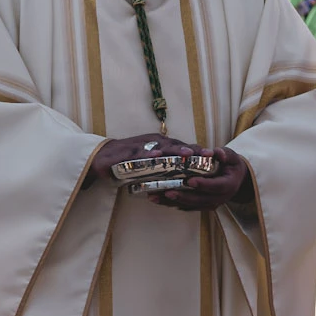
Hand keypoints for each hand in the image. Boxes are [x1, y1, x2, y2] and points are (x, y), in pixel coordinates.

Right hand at [87, 134, 202, 188]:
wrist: (102, 157)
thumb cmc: (128, 160)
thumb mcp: (150, 162)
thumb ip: (165, 165)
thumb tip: (183, 174)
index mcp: (162, 144)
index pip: (183, 148)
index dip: (198, 152)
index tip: (213, 157)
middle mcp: (155, 142)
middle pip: (178, 145)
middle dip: (193, 150)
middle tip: (209, 155)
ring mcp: (143, 146)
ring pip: (163, 147)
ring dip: (176, 150)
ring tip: (189, 155)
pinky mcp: (131, 152)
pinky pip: (142, 154)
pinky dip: (150, 155)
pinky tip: (158, 157)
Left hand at [149, 146, 251, 212]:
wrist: (236, 180)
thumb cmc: (231, 165)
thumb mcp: (232, 157)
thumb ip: (225, 154)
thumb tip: (216, 153)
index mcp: (228, 185)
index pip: (215, 186)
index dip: (203, 184)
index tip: (190, 181)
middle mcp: (219, 198)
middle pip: (199, 199)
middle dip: (182, 196)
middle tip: (167, 191)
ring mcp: (210, 205)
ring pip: (190, 205)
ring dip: (172, 202)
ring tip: (155, 197)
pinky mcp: (202, 206)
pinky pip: (187, 207)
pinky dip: (173, 204)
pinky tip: (160, 199)